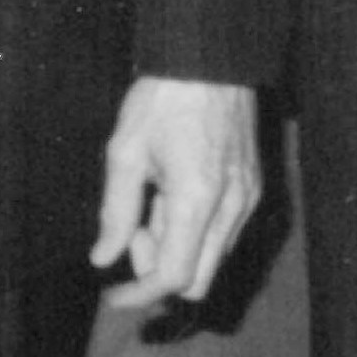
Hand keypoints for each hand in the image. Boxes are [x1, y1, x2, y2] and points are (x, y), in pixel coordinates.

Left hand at [92, 76, 257, 309]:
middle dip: (158, 271)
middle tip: (133, 231)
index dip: (140, 294)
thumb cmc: (163, 99)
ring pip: (212, 259)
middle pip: (198, 281)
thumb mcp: (125, 152)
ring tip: (152, 202)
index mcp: (197, 200)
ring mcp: (248, 200)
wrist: (210, 59)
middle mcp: (232, 208)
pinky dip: (195, 232)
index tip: (113, 297)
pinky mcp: (254, 189)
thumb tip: (103, 259)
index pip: (174, 276)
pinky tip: (173, 195)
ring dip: (177, 249)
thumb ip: (115, 211)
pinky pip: (223, 235)